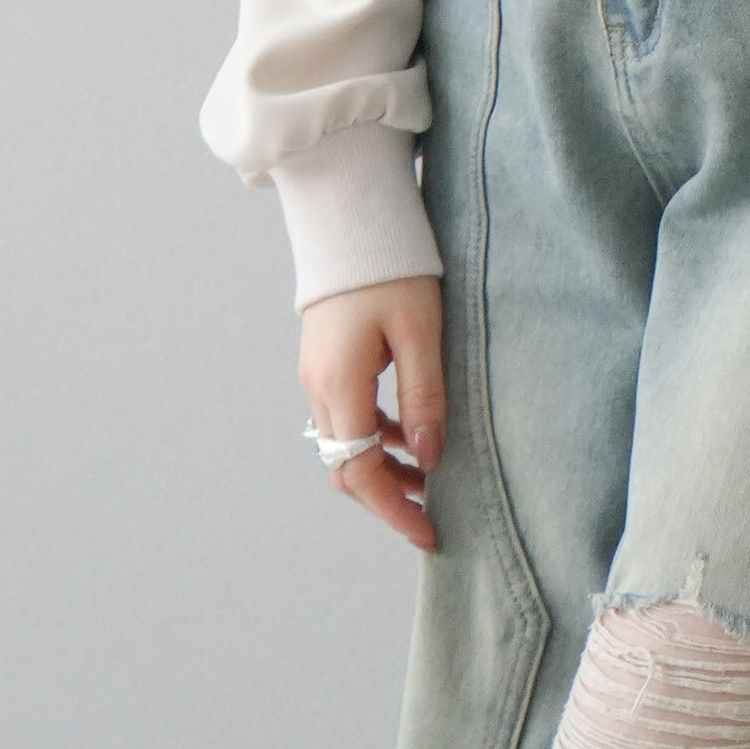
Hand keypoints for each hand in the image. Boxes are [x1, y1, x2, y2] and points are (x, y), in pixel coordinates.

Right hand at [297, 275, 446, 552]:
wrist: (352, 215)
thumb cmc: (393, 266)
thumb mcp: (421, 331)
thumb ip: (425, 397)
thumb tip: (428, 459)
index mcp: (339, 384)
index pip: (360, 471)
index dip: (394, 511)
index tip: (429, 533)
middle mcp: (317, 386)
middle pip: (346, 467)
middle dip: (387, 498)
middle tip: (433, 512)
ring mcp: (316, 374)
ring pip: (344, 445)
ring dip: (382, 468)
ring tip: (431, 476)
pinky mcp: (324, 361)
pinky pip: (345, 417)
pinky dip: (374, 438)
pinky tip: (408, 434)